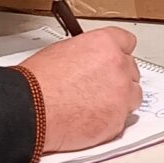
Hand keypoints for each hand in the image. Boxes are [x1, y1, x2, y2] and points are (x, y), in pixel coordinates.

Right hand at [17, 26, 141, 152]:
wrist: (30, 110)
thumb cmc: (38, 83)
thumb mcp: (61, 52)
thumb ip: (86, 54)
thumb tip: (89, 61)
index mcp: (105, 44)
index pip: (126, 42)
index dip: (118, 52)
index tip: (115, 59)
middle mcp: (118, 66)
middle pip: (131, 69)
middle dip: (118, 78)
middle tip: (98, 87)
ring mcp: (121, 95)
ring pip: (132, 95)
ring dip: (119, 99)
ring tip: (93, 105)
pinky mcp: (118, 121)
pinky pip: (122, 119)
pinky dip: (110, 120)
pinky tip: (90, 119)